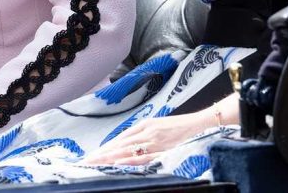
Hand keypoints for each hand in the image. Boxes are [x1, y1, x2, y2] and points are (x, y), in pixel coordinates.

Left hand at [83, 111, 215, 166]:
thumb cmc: (180, 127)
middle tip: (86, 161)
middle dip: (102, 154)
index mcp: (145, 125)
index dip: (105, 148)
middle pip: (119, 145)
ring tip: (94, 163)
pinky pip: (143, 156)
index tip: (92, 156)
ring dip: (109, 157)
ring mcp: (154, 140)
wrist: (200, 123)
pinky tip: (118, 162)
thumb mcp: (159, 126)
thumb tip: (129, 143)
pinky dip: (130, 159)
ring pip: (126, 150)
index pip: (120, 139)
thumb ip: (144, 133)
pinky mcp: (163, 149)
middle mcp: (146, 132)